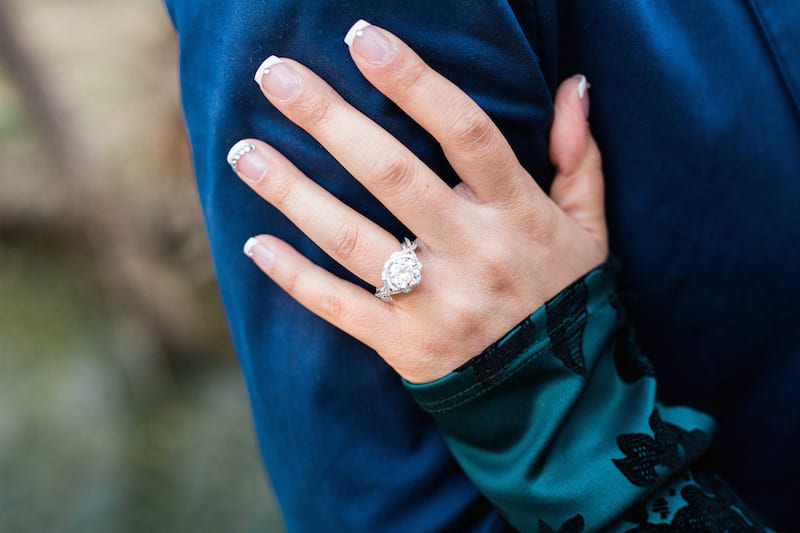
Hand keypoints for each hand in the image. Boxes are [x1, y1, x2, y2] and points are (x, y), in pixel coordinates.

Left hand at [228, 21, 606, 382]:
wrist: (555, 394)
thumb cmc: (563, 294)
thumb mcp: (586, 226)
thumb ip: (578, 156)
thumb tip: (574, 86)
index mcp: (516, 214)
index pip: (465, 134)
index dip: (414, 83)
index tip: (362, 39)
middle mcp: (472, 253)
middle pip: (392, 175)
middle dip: (329, 120)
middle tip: (274, 75)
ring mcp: (435, 302)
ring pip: (351, 238)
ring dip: (292, 191)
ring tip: (242, 151)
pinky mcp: (405, 345)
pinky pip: (340, 307)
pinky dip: (294, 277)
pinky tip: (254, 244)